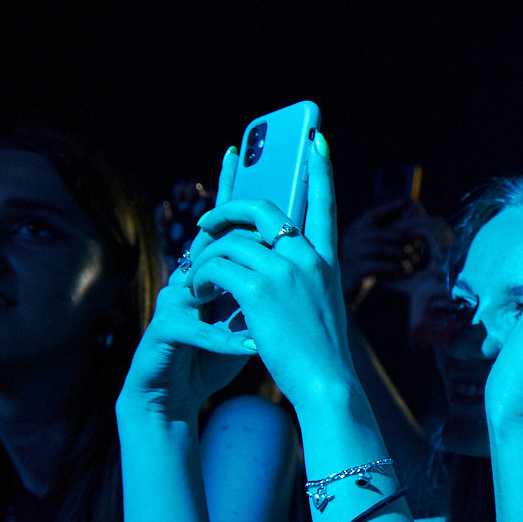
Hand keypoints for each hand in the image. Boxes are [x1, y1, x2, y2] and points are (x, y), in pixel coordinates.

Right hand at [121, 149, 256, 423]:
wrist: (178, 390)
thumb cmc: (216, 349)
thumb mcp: (249, 312)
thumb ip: (264, 284)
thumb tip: (295, 254)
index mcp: (215, 269)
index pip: (225, 221)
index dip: (229, 186)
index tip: (238, 149)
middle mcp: (190, 275)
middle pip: (207, 240)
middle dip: (225, 229)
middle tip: (249, 230)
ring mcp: (174, 300)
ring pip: (201, 281)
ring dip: (227, 295)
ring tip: (249, 309)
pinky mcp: (165, 330)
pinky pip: (197, 328)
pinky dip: (225, 339)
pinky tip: (248, 346)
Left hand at [185, 134, 357, 411]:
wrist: (327, 383)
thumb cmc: (318, 355)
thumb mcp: (317, 307)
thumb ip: (298, 279)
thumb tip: (263, 262)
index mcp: (325, 261)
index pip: (324, 204)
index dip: (320, 169)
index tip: (314, 138)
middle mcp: (306, 257)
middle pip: (261, 209)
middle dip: (226, 210)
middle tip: (205, 224)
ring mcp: (284, 270)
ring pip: (229, 240)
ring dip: (203, 256)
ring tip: (196, 280)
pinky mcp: (259, 288)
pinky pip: (216, 265)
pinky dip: (200, 276)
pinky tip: (199, 293)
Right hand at [339, 197, 445, 299]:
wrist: (344, 285)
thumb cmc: (363, 263)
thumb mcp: (371, 247)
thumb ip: (384, 236)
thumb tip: (411, 228)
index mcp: (356, 228)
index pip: (372, 213)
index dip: (389, 207)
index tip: (405, 200)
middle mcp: (352, 237)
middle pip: (381, 233)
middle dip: (402, 238)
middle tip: (418, 245)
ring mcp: (353, 252)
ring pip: (381, 248)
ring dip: (401, 253)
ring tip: (415, 259)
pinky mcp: (357, 268)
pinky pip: (379, 264)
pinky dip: (395, 267)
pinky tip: (406, 269)